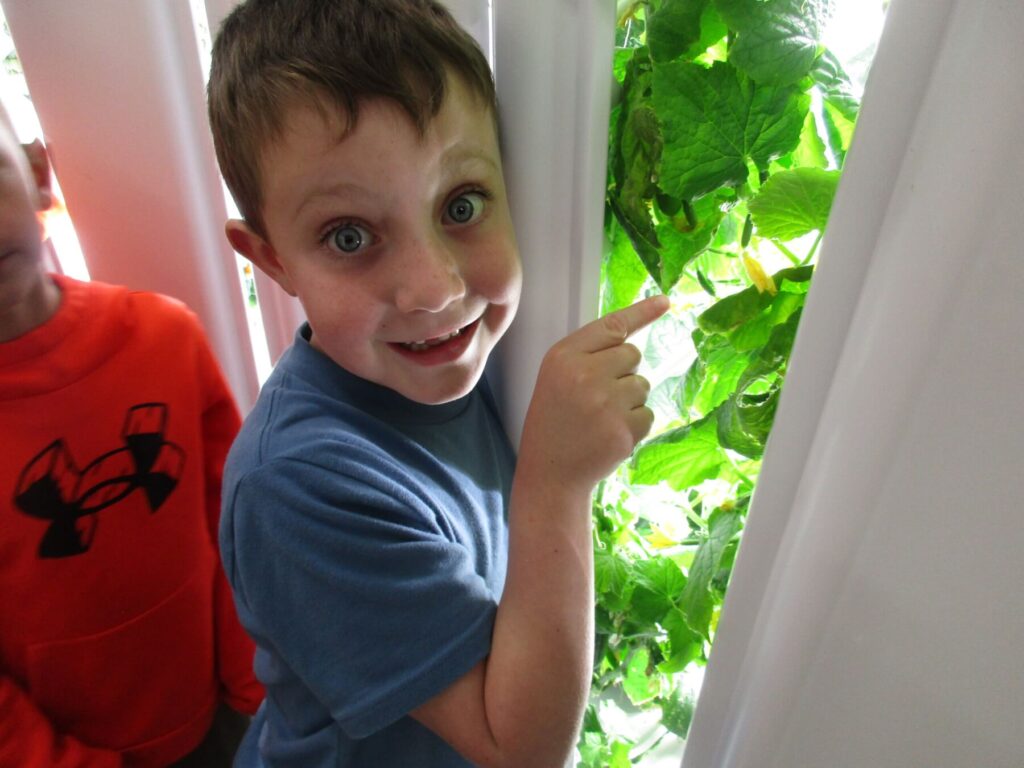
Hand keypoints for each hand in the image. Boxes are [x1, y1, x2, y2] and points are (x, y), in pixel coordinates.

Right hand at [518, 295, 669, 495]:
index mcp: (563, 357)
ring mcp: (605, 402)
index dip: (641, 312)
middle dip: (623, 372)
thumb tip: (632, 338)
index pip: (611, 326)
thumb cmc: (555, 420)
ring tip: (601, 419)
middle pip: (632, 354)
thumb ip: (587, 354)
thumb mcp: (556, 378)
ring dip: (630, 401)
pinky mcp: (623, 429)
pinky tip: (609, 435)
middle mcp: (584, 374)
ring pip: (642, 385)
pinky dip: (635, 425)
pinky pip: (647, 414)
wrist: (551, 473)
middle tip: (598, 396)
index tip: (666, 301)